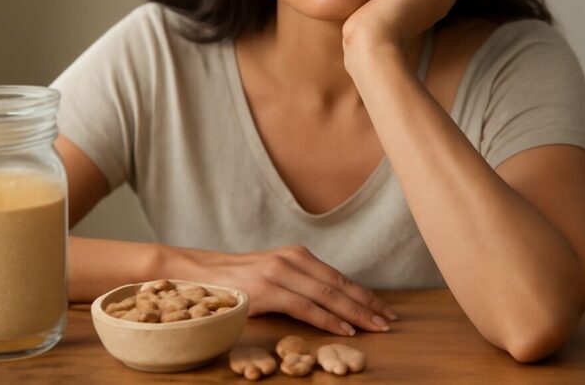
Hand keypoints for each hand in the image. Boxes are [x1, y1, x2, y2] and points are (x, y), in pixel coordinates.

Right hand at [168, 244, 395, 335]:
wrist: (194, 273)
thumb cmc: (234, 282)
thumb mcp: (271, 277)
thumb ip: (297, 285)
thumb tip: (327, 305)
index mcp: (296, 255)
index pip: (338, 277)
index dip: (363, 294)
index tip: (383, 308)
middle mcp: (291, 259)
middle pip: (339, 284)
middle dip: (367, 303)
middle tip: (390, 320)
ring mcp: (279, 272)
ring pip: (327, 295)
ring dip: (355, 313)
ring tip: (375, 327)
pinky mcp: (267, 289)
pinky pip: (305, 306)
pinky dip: (328, 318)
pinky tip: (345, 329)